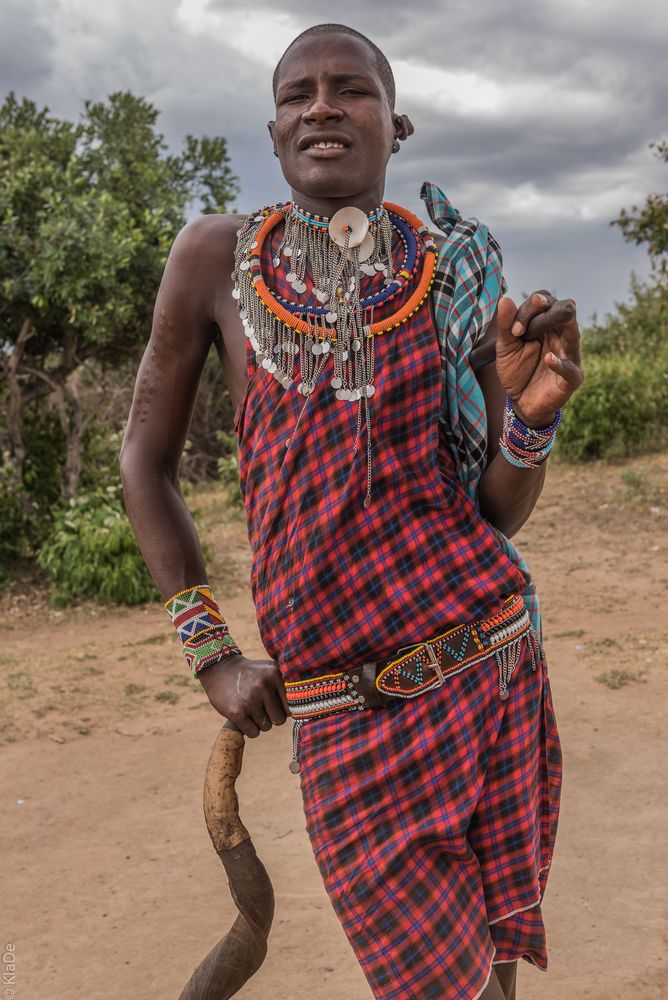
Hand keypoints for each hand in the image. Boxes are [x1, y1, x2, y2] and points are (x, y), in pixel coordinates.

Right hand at [197, 655, 289, 737]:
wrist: (220, 669)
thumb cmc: (252, 674)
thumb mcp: (270, 670)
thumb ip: (287, 685)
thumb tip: (305, 707)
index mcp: (275, 674)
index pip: (291, 706)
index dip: (283, 709)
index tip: (274, 704)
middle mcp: (264, 686)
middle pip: (279, 720)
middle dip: (271, 718)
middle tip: (261, 707)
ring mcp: (250, 700)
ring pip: (266, 727)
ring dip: (260, 723)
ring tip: (250, 708)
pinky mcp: (236, 713)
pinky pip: (254, 733)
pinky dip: (250, 729)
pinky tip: (244, 717)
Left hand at [495, 291, 583, 426]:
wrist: (521, 401)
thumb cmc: (517, 370)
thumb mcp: (506, 347)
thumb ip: (506, 325)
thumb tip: (505, 299)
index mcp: (547, 323)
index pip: (544, 301)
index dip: (528, 309)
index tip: (513, 330)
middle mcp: (562, 335)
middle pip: (563, 309)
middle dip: (544, 312)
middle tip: (520, 329)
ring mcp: (570, 355)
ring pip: (573, 333)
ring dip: (556, 325)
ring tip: (540, 326)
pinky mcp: (572, 378)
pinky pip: (570, 368)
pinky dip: (559, 364)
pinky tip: (549, 359)